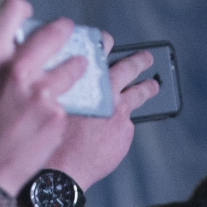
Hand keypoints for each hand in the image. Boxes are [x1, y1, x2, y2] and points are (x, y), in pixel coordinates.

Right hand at [0, 0, 80, 194]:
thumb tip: (6, 33)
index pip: (13, 9)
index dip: (23, 10)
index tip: (29, 17)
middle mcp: (15, 71)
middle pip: (55, 32)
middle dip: (65, 31)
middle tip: (68, 32)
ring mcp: (40, 94)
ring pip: (74, 65)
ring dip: (76, 67)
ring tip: (73, 71)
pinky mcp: (56, 115)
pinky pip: (68, 100)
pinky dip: (63, 104)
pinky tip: (50, 117)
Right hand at [41, 37, 158, 189]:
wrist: (62, 167)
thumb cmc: (52, 135)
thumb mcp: (56, 101)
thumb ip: (71, 88)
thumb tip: (78, 81)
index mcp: (87, 78)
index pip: (100, 50)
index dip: (104, 42)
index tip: (108, 39)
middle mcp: (107, 91)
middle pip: (128, 68)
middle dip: (139, 60)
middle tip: (147, 57)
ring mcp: (119, 111)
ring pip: (139, 94)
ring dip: (148, 87)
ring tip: (154, 84)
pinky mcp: (125, 130)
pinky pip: (128, 122)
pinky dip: (124, 122)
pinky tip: (121, 126)